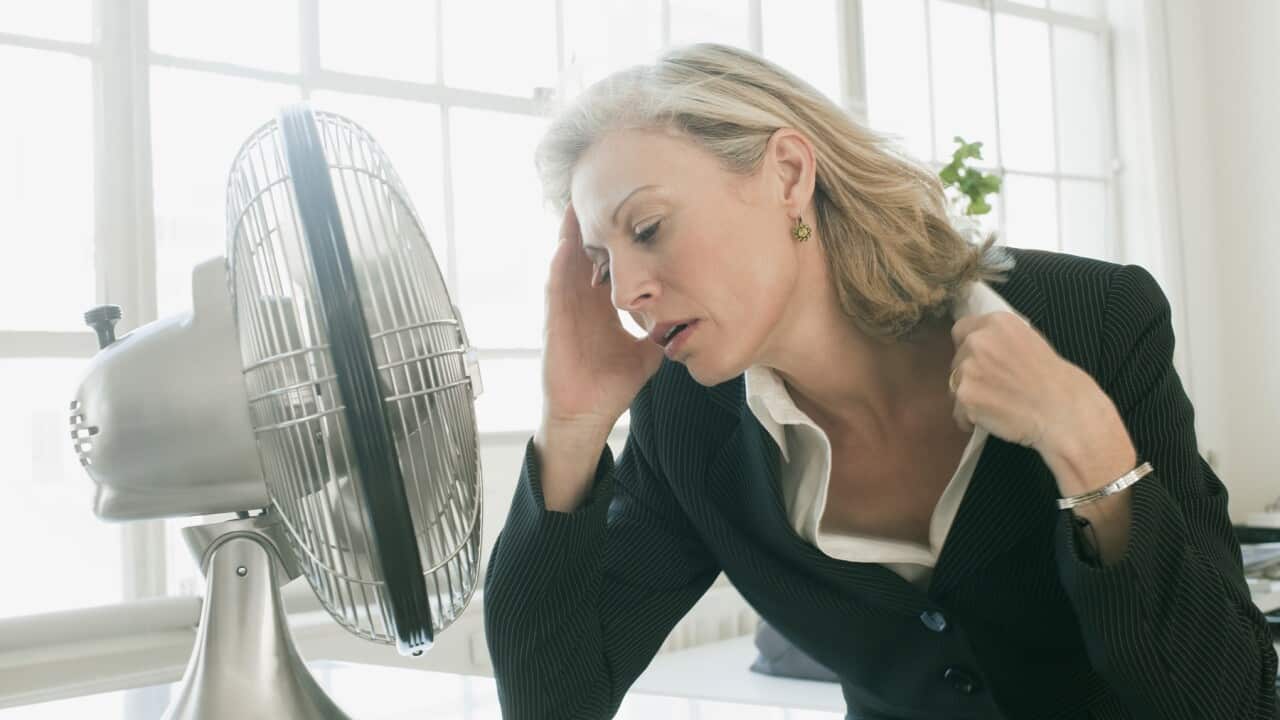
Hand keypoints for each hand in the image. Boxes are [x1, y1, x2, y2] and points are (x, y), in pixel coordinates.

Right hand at [540, 204, 665, 429]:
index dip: (616, 237)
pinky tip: (564, 244)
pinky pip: (554, 287)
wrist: (587, 414)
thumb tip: (692, 320)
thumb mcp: (648, 352)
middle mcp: (581, 301)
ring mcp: (565, 309)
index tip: (628, 208)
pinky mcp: (553, 322)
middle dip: (591, 223)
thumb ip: (663, 332)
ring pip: (566, 262)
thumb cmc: (611, 385)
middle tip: (597, 186)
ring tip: (577, 200)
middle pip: (585, 252)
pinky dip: (559, 266)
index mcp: (601, 305)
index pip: (608, 262)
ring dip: (570, 234)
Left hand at [948, 311, 1099, 451]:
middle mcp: (978, 340)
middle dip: (970, 373)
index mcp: (997, 322)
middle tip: (996, 388)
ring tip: (998, 405)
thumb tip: (978, 346)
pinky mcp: (965, 396)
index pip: (961, 329)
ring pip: (955, 385)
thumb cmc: (1055, 381)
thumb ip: (1000, 340)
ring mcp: (968, 368)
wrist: (1063, 411)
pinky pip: (959, 412)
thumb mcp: (1030, 341)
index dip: (969, 347)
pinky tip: (995, 419)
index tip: (980, 361)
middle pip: (957, 359)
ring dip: (970, 396)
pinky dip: (971, 419)